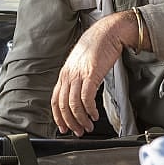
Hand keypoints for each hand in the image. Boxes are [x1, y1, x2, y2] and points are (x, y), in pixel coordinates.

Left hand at [51, 11, 132, 135]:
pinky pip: (86, 98)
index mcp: (64, 74)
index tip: (63, 127)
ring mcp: (78, 75)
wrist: (108, 32)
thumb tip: (78, 95)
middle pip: (63, 105)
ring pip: (73, 105)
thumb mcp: (81, 64)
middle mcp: (68, 75)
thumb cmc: (97, 47)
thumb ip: (77, 79)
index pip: (55, 100)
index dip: (58, 117)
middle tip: (77, 131)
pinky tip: (95, 115)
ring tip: (88, 126)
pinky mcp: (91, 75)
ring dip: (81, 119)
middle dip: (70, 122)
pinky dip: (89, 110)